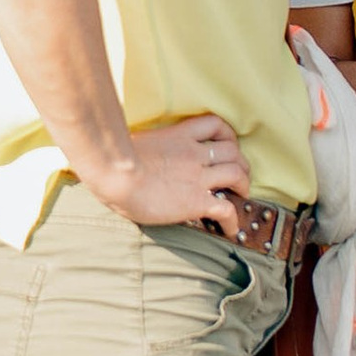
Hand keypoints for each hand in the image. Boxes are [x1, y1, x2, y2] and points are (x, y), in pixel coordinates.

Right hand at [92, 113, 251, 230]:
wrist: (115, 173)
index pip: (214, 125)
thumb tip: (133, 155)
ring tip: (242, 195)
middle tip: (239, 174)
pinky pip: (226, 210)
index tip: (228, 144)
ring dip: (244, 185)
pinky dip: (233, 220)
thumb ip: (144, 147)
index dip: (227, 135)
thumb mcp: (133, 143)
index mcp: (179, 136)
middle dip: (241, 162)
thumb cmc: (112, 159)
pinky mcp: (196, 201)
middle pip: (232, 151)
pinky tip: (232, 230)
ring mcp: (198, 177)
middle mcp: (194, 154)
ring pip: (236, 175)